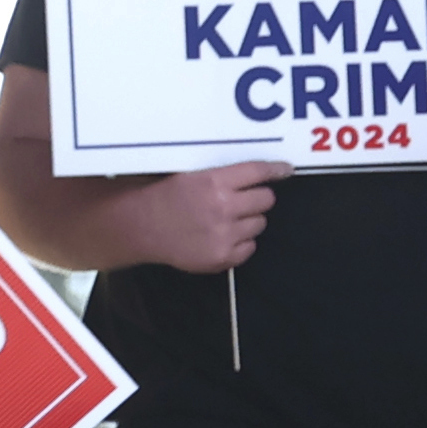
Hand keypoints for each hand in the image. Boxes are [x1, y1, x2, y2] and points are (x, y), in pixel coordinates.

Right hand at [123, 161, 287, 275]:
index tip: (285, 170)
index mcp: (214, 182)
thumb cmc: (162, 196)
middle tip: (245, 198)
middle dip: (259, 197)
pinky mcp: (222, 257)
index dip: (276, 170)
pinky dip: (242, 242)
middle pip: (266, 200)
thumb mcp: (189, 175)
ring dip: (249, 220)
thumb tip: (254, 172)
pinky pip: (250, 248)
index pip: (258, 172)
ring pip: (260, 224)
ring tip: (228, 219)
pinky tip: (223, 235)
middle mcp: (223, 208)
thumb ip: (221, 175)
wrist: (141, 226)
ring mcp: (225, 235)